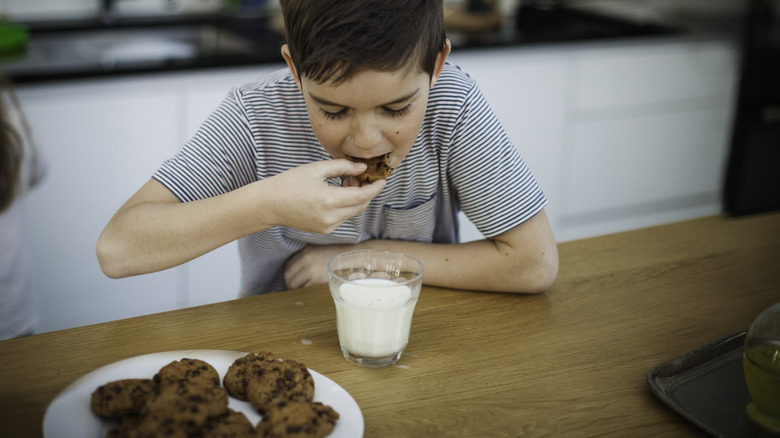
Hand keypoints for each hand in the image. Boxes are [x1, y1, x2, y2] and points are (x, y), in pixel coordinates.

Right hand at [258, 159, 385, 233]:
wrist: (269, 204)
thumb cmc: (290, 183)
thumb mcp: (317, 169)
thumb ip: (343, 167)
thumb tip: (363, 168)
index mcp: (329, 200)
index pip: (362, 196)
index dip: (375, 188)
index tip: (383, 180)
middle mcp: (330, 217)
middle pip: (361, 205)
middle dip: (365, 191)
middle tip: (356, 176)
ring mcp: (328, 226)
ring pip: (353, 212)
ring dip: (356, 198)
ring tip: (344, 182)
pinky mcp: (324, 230)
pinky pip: (343, 217)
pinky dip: (346, 206)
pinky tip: (336, 194)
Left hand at [284, 244, 352, 288]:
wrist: (349, 257)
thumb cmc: (333, 252)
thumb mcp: (315, 248)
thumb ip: (303, 256)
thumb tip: (292, 267)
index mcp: (306, 253)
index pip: (288, 266)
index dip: (287, 273)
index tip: (289, 277)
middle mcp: (307, 263)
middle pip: (289, 277)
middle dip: (289, 283)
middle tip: (291, 286)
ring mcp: (314, 273)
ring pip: (296, 285)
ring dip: (296, 289)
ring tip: (299, 289)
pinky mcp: (320, 281)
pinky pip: (307, 289)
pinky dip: (305, 291)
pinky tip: (308, 290)